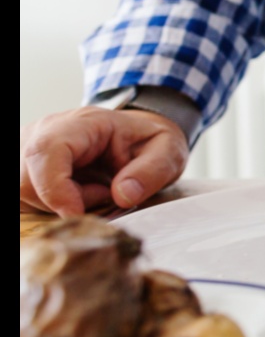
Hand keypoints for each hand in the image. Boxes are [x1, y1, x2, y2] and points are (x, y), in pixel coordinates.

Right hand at [19, 106, 189, 216]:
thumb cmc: (148, 142)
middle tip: (102, 194)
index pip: (47, 150)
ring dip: (58, 204)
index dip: (55, 188)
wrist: (137, 135)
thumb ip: (152, 171)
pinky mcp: (27, 170)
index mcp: (81, 123)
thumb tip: (124, 195)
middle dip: (62, 200)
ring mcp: (30, 151)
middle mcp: (45, 132)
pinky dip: (49, 206)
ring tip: (93, 191)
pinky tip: (76, 196)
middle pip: (29, 178)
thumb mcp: (168, 152)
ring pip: (24, 192)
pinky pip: (25, 199)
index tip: (76, 213)